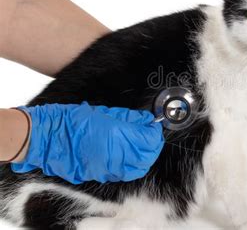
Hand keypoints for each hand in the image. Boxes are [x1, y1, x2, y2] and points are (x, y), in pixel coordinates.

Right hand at [11, 102, 163, 183]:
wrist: (49, 138)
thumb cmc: (74, 121)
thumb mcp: (105, 113)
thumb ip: (130, 118)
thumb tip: (146, 120)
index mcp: (118, 136)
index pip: (149, 140)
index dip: (155, 133)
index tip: (153, 126)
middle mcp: (116, 155)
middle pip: (148, 156)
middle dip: (154, 145)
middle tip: (150, 135)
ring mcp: (109, 168)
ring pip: (139, 168)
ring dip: (145, 157)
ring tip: (141, 145)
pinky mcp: (101, 175)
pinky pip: (125, 173)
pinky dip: (133, 165)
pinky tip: (129, 155)